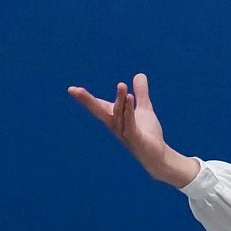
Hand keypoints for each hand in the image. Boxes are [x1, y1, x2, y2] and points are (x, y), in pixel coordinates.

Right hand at [67, 72, 196, 184]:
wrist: (159, 156)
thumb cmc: (147, 134)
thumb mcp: (144, 109)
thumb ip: (141, 93)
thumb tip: (139, 74)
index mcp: (115, 117)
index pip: (98, 105)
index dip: (85, 98)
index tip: (71, 89)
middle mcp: (116, 125)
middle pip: (99, 111)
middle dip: (87, 101)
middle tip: (74, 90)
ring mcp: (124, 133)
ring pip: (118, 115)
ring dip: (119, 100)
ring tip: (122, 85)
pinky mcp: (135, 139)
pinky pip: (130, 124)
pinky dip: (129, 112)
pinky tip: (130, 98)